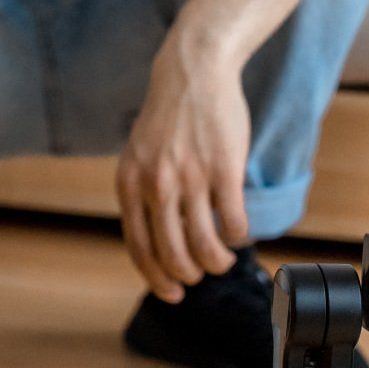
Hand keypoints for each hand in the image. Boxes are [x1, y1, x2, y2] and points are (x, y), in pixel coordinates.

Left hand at [116, 37, 250, 302]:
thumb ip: (143, 193)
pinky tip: (238, 233)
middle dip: (188, 276)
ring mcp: (190, 178)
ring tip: (222, 259)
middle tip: (199, 274)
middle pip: (172, 255)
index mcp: (130, 183)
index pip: (139, 248)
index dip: (155, 278)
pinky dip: (237, 237)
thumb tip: (155, 240)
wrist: (192, 73)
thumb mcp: (139, 155)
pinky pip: (232, 223)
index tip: (171, 294)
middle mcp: (156, 185)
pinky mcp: (223, 170)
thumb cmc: (168, 116)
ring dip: (216, 263)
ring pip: (204, 245)